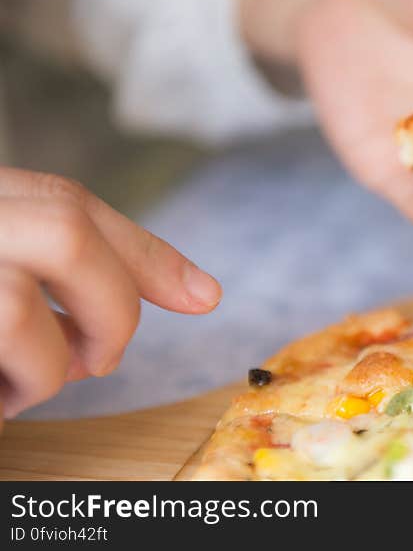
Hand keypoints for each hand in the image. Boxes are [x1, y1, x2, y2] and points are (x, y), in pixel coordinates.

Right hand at [0, 168, 221, 424]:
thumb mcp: (7, 265)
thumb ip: (64, 269)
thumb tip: (200, 293)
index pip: (70, 203)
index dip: (147, 254)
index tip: (205, 297)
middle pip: (66, 234)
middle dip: (111, 309)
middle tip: (100, 362)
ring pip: (18, 310)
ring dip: (45, 368)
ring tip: (17, 392)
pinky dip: (2, 397)